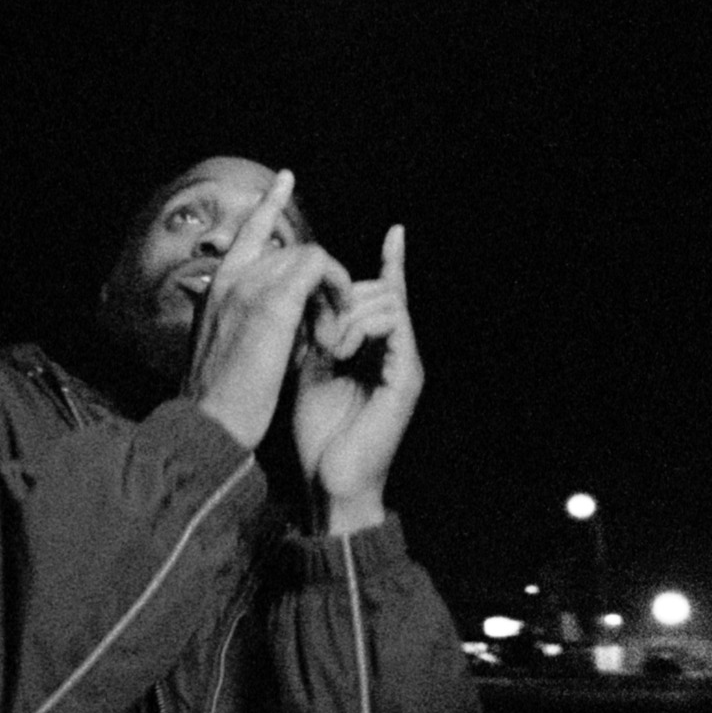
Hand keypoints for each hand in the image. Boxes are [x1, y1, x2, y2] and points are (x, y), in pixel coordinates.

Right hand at [185, 171, 353, 450]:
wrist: (208, 422)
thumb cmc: (219, 401)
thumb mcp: (222, 350)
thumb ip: (242, 322)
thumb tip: (275, 316)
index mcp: (215, 288)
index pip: (247, 233)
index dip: (268, 204)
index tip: (285, 179)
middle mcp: (229, 277)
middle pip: (289, 248)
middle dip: (320, 275)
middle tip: (331, 319)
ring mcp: (249, 285)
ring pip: (309, 256)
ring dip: (331, 290)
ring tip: (330, 334)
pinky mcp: (272, 301)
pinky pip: (319, 267)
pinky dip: (335, 291)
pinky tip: (334, 325)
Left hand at [292, 225, 422, 534]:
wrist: (330, 482)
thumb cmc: (318, 435)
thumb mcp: (311, 371)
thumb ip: (316, 336)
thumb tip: (304, 301)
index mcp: (378, 350)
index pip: (385, 294)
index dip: (390, 262)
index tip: (396, 230)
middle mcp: (398, 351)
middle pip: (381, 291)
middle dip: (345, 295)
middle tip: (317, 331)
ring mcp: (406, 362)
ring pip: (387, 300)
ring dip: (349, 313)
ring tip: (326, 347)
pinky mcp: (407, 377)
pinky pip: (394, 324)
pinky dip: (361, 328)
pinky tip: (339, 348)